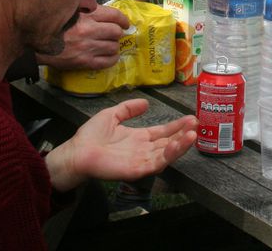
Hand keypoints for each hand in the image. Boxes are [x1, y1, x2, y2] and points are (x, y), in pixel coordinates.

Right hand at [37, 5, 130, 70]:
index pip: (115, 15)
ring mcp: (87, 47)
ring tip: (109, 45)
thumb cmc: (55, 26)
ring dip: (114, 46)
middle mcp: (89, 30)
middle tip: (115, 35)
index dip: (123, 20)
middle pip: (116, 32)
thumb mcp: (72, 11)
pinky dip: (112, 59)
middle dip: (118, 33)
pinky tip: (109, 56)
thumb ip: (89, 10)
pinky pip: (107, 62)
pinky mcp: (84, 61)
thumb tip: (107, 14)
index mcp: (87, 15)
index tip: (125, 24)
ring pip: (114, 47)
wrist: (37, 45)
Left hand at [46, 99, 197, 190]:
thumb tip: (146, 102)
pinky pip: (157, 163)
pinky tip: (177, 145)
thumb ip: (128, 109)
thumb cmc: (90, 136)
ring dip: (181, 145)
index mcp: (139, 138)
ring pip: (167, 154)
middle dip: (183, 134)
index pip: (163, 132)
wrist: (76, 152)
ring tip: (192, 134)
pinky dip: (169, 155)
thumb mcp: (112, 115)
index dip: (177, 126)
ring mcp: (141, 160)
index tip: (190, 118)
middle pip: (169, 143)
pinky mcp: (137, 169)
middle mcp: (143, 150)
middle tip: (196, 124)